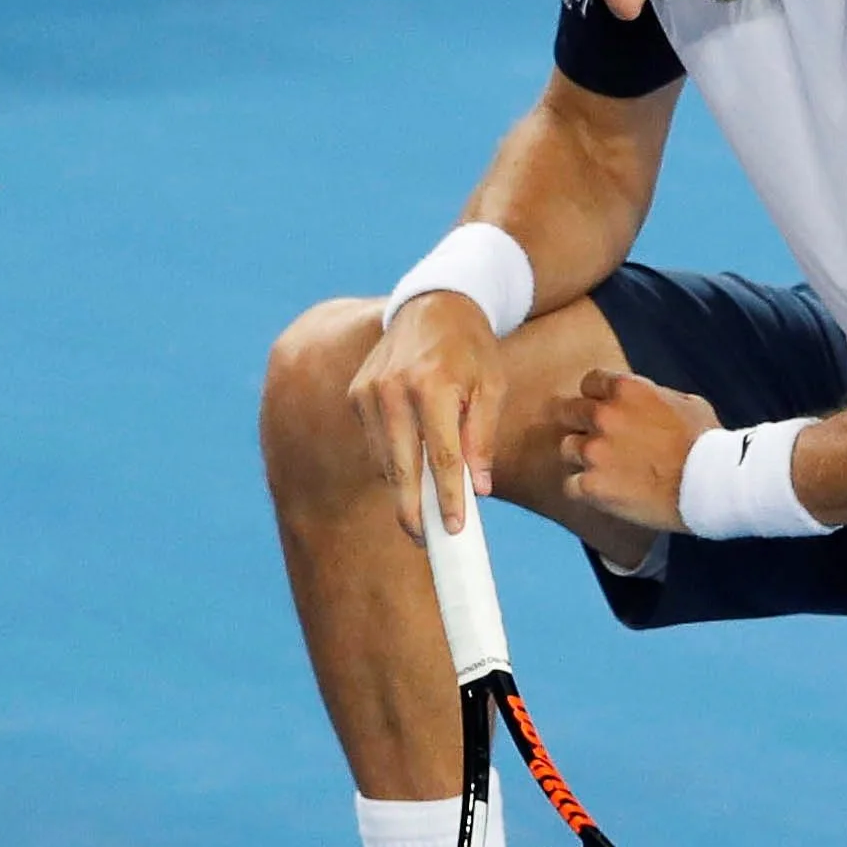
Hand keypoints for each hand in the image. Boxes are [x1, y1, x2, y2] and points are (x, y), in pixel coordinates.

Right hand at [349, 291, 502, 540]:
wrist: (434, 305)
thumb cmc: (471, 350)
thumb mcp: (491, 389)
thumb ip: (482, 439)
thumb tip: (479, 489)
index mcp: (432, 386)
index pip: (442, 458)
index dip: (448, 498)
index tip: (453, 530)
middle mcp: (393, 389)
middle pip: (402, 467)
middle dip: (413, 510)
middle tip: (425, 542)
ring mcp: (369, 392)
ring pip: (385, 460)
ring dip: (401, 491)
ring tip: (420, 519)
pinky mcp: (356, 394)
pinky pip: (375, 443)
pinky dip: (391, 463)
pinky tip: (407, 476)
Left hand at [554, 368, 719, 533]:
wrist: (711, 485)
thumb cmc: (707, 444)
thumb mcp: (687, 404)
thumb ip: (656, 397)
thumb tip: (649, 400)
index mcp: (626, 389)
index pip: (590, 382)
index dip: (596, 396)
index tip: (603, 409)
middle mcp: (604, 416)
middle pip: (569, 411)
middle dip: (580, 423)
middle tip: (596, 440)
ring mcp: (594, 451)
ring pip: (567, 448)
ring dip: (582, 458)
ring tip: (604, 470)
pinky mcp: (592, 485)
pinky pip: (570, 485)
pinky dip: (584, 490)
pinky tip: (604, 493)